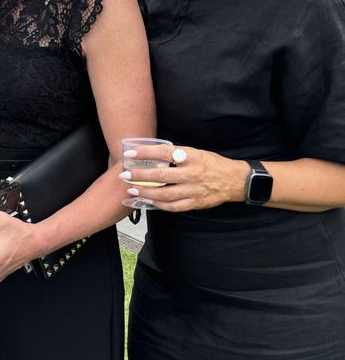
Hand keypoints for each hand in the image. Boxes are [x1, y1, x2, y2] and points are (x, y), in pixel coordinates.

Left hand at [119, 143, 249, 211]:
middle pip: (160, 176)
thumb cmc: (212, 164)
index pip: (164, 153)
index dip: (145, 153)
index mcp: (191, 157)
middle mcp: (192, 173)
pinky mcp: (195, 203)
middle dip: (139, 176)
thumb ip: (177, 155)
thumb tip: (151, 155)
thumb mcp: (196, 153)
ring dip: (145, 193)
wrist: (234, 180)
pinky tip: (148, 201)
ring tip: (132, 190)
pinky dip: (159, 204)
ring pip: (164, 194)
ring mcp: (193, 190)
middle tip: (125, 175)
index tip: (129, 154)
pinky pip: (173, 206)